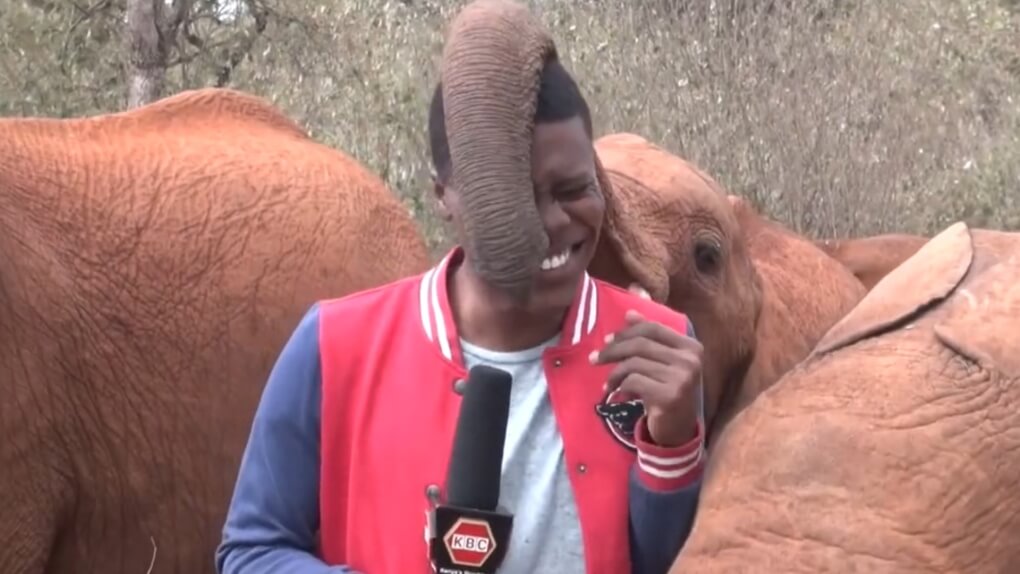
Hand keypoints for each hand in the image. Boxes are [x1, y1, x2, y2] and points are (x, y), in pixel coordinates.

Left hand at [589, 285, 702, 446]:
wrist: (679, 430)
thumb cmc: (668, 391)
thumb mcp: (663, 362)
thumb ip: (650, 337)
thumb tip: (629, 312)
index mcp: (691, 347)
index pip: (653, 328)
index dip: (627, 331)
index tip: (607, 340)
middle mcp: (691, 360)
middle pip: (640, 344)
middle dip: (613, 350)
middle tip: (595, 359)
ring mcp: (682, 379)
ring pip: (634, 363)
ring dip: (614, 373)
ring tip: (608, 383)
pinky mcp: (670, 396)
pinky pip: (633, 381)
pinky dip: (619, 387)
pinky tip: (617, 395)